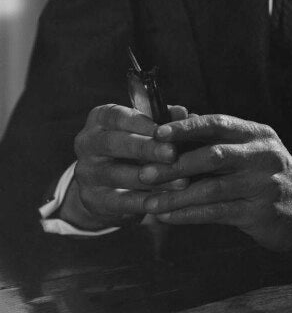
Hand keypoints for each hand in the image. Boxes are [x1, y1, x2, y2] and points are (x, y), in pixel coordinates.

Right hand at [59, 104, 188, 229]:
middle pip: (114, 143)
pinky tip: (166, 201)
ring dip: (151, 178)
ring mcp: (86, 172)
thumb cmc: (133, 146)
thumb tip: (181, 113)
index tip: (165, 130)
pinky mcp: (92, 199)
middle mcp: (87, 142)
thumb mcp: (143, 129)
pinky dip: (145, 201)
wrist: (105, 186)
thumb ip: (162, 120)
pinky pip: (120, 201)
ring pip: (118, 175)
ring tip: (180, 180)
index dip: (141, 123)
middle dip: (146, 148)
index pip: (116, 116)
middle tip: (172, 153)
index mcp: (99, 119)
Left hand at [139, 114, 291, 251]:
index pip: (218, 123)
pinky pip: (216, 213)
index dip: (186, 127)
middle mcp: (263, 155)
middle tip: (144, 172)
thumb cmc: (268, 174)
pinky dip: (188, 216)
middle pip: (213, 155)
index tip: (157, 133)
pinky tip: (167, 217)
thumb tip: (173, 113)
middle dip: (175, 164)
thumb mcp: (249, 148)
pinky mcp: (259, 212)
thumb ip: (213, 134)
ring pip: (211, 189)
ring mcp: (263, 185)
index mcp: (258, 134)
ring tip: (148, 202)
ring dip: (175, 197)